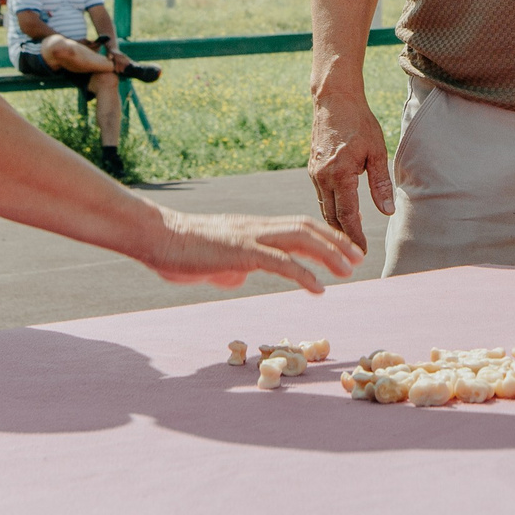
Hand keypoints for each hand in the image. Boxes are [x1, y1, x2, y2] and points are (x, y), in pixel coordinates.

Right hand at [139, 208, 364, 294]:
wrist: (156, 237)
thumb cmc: (179, 251)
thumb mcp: (212, 263)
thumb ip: (229, 268)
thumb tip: (238, 277)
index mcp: (253, 229)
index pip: (298, 226)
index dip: (325, 236)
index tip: (344, 250)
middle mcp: (257, 227)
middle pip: (307, 227)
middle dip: (337, 241)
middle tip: (358, 258)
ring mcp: (250, 237)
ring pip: (299, 238)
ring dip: (328, 254)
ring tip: (348, 271)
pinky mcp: (240, 251)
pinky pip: (279, 262)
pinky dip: (303, 274)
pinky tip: (318, 288)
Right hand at [307, 86, 393, 249]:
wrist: (333, 99)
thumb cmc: (359, 122)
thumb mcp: (376, 151)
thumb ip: (380, 183)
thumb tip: (387, 210)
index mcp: (340, 175)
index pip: (347, 216)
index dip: (355, 237)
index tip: (362, 253)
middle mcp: (323, 177)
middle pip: (331, 217)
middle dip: (343, 237)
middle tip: (355, 254)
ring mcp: (314, 173)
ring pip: (324, 208)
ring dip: (336, 224)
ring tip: (350, 237)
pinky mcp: (312, 168)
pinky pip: (321, 195)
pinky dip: (330, 208)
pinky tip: (343, 212)